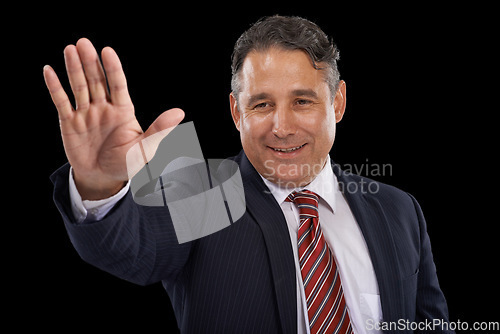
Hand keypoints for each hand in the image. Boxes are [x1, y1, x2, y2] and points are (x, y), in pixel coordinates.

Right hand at [44, 38, 183, 199]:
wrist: (104, 178)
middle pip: (97, 81)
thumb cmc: (127, 163)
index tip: (107, 51)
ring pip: (79, 87)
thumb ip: (160, 129)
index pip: (118, 85)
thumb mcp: (145, 148)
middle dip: (90, 62)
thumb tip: (179, 113)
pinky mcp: (70, 122)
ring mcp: (86, 113)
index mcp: (123, 110)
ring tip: (70, 50)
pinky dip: (55, 87)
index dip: (113, 68)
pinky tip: (49, 71)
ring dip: (74, 69)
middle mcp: (104, 107)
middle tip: (84, 43)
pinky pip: (61, 102)